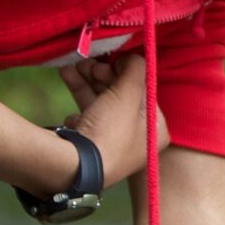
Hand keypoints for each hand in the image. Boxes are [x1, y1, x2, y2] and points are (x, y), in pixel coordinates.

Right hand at [55, 52, 163, 189]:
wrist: (75, 166)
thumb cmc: (110, 131)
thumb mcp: (128, 92)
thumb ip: (135, 68)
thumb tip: (132, 58)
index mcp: (155, 130)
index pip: (144, 90)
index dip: (126, 71)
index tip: (111, 60)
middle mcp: (137, 140)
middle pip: (121, 96)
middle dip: (100, 75)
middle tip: (86, 64)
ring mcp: (113, 144)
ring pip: (100, 104)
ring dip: (84, 83)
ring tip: (69, 70)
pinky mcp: (91, 148)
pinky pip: (86, 121)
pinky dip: (77, 112)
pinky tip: (70, 117)